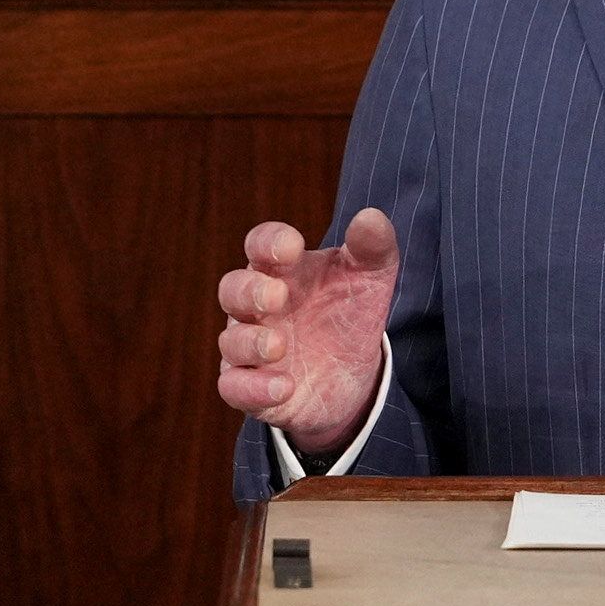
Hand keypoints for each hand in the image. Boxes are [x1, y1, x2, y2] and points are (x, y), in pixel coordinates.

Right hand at [215, 208, 398, 452]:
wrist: (353, 373)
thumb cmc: (349, 311)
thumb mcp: (370, 276)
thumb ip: (372, 245)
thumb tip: (371, 217)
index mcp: (280, 269)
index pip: (259, 245)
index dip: (269, 242)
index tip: (293, 247)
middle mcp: (257, 306)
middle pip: (231, 289)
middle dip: (248, 291)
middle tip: (277, 297)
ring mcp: (251, 347)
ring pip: (231, 341)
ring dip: (251, 342)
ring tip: (281, 346)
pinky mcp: (252, 387)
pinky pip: (234, 387)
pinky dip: (252, 388)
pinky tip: (283, 387)